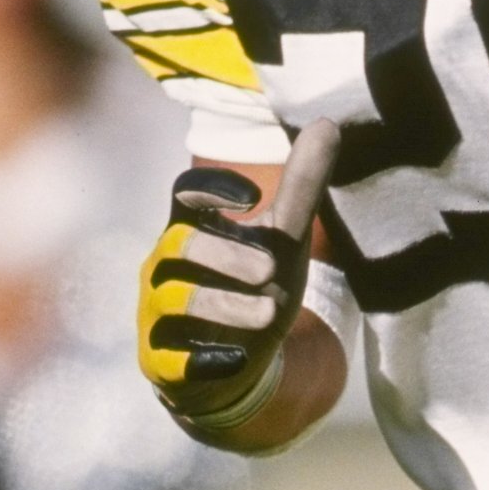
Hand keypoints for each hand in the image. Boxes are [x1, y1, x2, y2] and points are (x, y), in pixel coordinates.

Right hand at [136, 122, 340, 434]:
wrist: (236, 366)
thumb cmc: (256, 287)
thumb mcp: (284, 240)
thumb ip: (302, 188)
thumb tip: (329, 123)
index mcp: (192, 228)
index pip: (184, 195)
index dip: (212, 189)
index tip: (254, 197)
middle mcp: (166, 267)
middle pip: (179, 245)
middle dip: (225, 255)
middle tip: (270, 270)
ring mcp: (159, 314)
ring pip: (175, 299)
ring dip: (224, 304)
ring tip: (269, 313)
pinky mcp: (162, 362)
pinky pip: (171, 360)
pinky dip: (204, 359)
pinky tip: (239, 359)